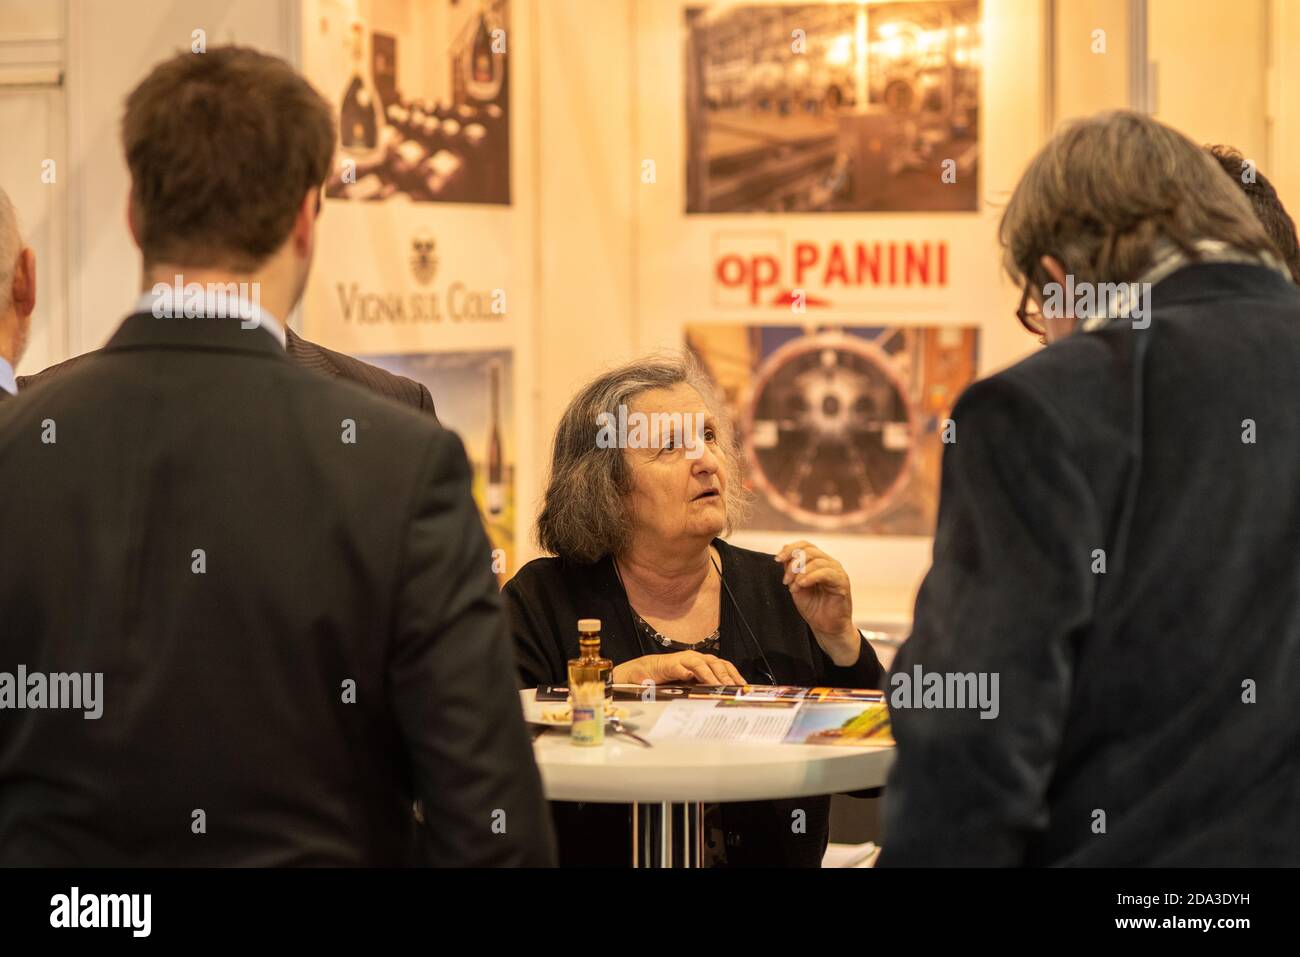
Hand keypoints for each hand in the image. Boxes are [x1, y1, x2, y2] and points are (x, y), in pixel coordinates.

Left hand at [613, 651, 745, 685]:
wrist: (644, 668)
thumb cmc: (644, 674)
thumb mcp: (642, 677)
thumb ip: (651, 679)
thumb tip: (675, 677)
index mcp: (672, 661)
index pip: (687, 665)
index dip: (696, 673)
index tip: (703, 682)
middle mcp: (687, 658)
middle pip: (706, 663)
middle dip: (718, 676)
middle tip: (727, 688)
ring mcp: (696, 660)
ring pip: (716, 663)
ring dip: (728, 674)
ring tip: (738, 686)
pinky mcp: (703, 665)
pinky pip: (720, 667)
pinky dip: (731, 673)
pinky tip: (738, 682)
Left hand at [775, 541, 860, 666]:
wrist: (826, 627)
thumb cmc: (813, 607)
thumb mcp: (796, 585)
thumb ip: (791, 568)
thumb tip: (783, 549)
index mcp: (819, 562)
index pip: (805, 545)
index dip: (790, 549)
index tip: (777, 559)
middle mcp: (830, 563)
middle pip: (810, 550)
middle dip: (793, 564)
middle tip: (786, 580)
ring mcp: (837, 572)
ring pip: (817, 561)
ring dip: (800, 573)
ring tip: (794, 586)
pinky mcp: (842, 583)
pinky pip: (826, 573)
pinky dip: (811, 577)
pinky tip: (802, 584)